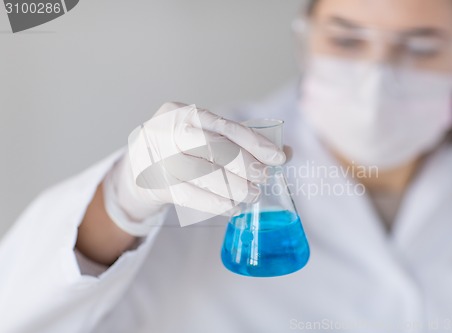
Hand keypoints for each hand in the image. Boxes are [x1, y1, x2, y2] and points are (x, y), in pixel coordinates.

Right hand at [104, 102, 286, 234]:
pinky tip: (232, 206)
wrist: (137, 166)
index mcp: (181, 112)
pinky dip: (217, 203)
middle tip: (264, 178)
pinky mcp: (156, 185)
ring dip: (234, 187)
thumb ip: (242, 141)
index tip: (279, 158)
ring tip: (252, 195)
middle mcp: (166, 131)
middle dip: (245, 165)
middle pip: (213, 149)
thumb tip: (286, 152)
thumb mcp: (205, 135)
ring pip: (203, 174)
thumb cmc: (181, 148)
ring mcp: (157, 159)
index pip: (224, 126)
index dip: (255, 143)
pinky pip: (191, 196)